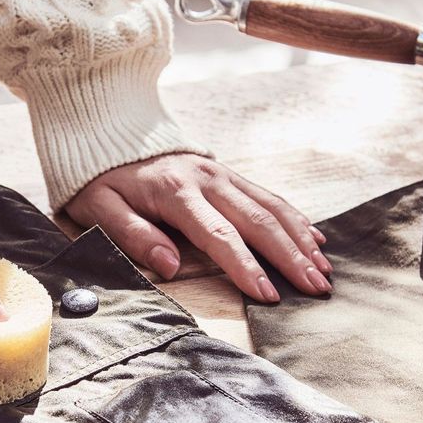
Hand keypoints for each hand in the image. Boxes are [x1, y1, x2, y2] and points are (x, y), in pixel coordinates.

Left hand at [65, 153, 331, 301]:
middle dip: (290, 257)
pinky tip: (314, 239)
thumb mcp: (99, 207)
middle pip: (257, 221)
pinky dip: (294, 218)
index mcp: (176, 192)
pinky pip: (267, 195)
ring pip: (271, 206)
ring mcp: (221, 173)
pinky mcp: (227, 173)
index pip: (218, 235)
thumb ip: (132, 236)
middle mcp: (207, 179)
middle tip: (315, 289)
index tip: (268, 295)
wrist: (109, 128)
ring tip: (323, 270)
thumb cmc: (101, 178)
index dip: (245, 266)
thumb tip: (169, 265)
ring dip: (300, 239)